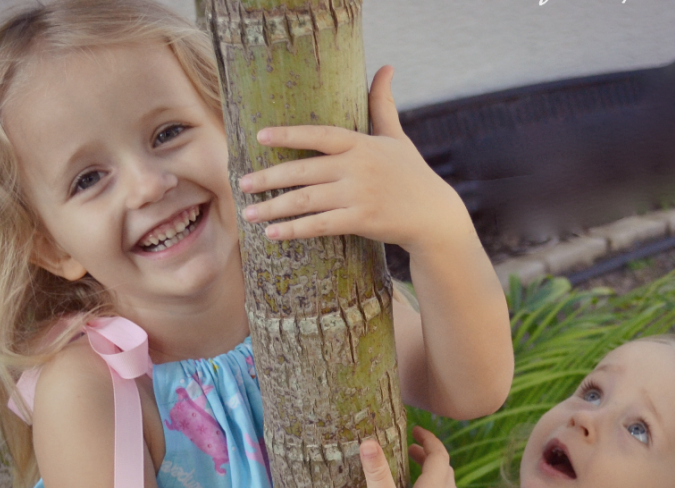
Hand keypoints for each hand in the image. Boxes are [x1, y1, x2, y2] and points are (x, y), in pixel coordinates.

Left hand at [238, 66, 471, 255]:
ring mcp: (359, 195)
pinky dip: (295, 230)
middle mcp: (357, 167)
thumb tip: (386, 67)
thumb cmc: (411, 174)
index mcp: (361, 145)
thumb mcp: (396, 137)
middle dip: (268, 178)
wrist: (433, 216)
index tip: (260, 137)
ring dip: (274, 207)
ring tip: (248, 214)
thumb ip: (382, 105)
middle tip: (241, 183)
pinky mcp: (361, 220)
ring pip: (306, 200)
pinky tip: (273, 234)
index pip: (320, 135)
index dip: (289, 134)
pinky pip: (320, 225)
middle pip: (303, 170)